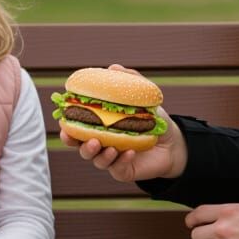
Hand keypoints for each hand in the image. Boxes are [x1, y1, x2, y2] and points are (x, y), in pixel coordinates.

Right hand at [59, 64, 187, 181]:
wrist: (173, 142)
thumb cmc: (151, 119)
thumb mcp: (142, 97)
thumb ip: (128, 82)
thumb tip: (113, 67)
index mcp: (99, 128)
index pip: (76, 131)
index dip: (68, 130)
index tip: (65, 125)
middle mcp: (101, 145)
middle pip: (81, 148)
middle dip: (79, 145)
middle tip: (88, 139)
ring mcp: (112, 159)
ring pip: (97, 161)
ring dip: (100, 154)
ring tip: (111, 147)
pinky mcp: (124, 171)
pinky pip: (117, 169)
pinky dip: (121, 161)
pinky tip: (130, 152)